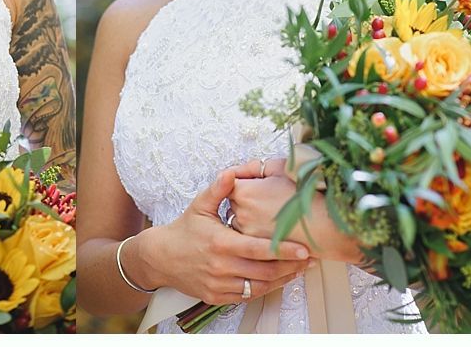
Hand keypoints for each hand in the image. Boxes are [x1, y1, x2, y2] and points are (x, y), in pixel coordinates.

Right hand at [134, 169, 312, 305]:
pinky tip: (278, 279)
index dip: (284, 250)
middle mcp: (221, 267)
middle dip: (290, 267)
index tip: (304, 249)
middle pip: (265, 271)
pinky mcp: (217, 297)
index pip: (259, 249)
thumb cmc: (184, 229)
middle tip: (309, 260)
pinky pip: (248, 296)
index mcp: (220, 243)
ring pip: (259, 287)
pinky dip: (265, 289)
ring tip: (299, 270)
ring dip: (282, 280)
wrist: (161, 257)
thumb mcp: (200, 205)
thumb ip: (219, 189)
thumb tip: (232, 172)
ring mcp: (219, 285)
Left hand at [227, 163, 362, 262]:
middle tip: (265, 200)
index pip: (228, 185)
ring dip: (249, 220)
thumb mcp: (280, 168)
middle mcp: (241, 214)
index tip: (254, 184)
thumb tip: (237, 170)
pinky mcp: (259, 251)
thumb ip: (253, 167)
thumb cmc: (307, 193)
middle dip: (244, 202)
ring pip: (240, 225)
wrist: (328, 224)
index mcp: (243, 192)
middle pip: (233, 206)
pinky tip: (274, 231)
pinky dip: (258, 237)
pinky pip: (251, 243)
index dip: (243, 183)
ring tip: (271, 215)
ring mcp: (249, 235)